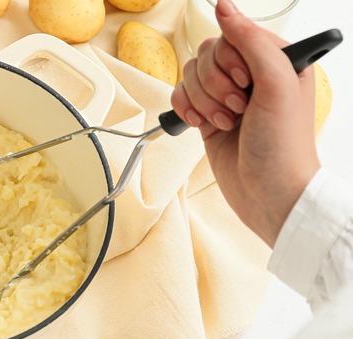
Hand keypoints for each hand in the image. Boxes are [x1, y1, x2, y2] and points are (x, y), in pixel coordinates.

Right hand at [171, 0, 319, 246]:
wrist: (269, 194)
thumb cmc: (284, 145)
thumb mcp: (277, 84)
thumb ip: (250, 41)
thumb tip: (223, 6)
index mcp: (275, 60)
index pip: (233, 35)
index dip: (229, 60)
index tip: (245, 84)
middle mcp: (250, 75)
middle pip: (206, 54)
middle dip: (215, 85)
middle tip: (238, 109)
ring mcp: (226, 96)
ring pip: (191, 75)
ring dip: (203, 101)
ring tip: (226, 123)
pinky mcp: (207, 116)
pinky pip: (180, 96)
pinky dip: (185, 110)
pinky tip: (201, 126)